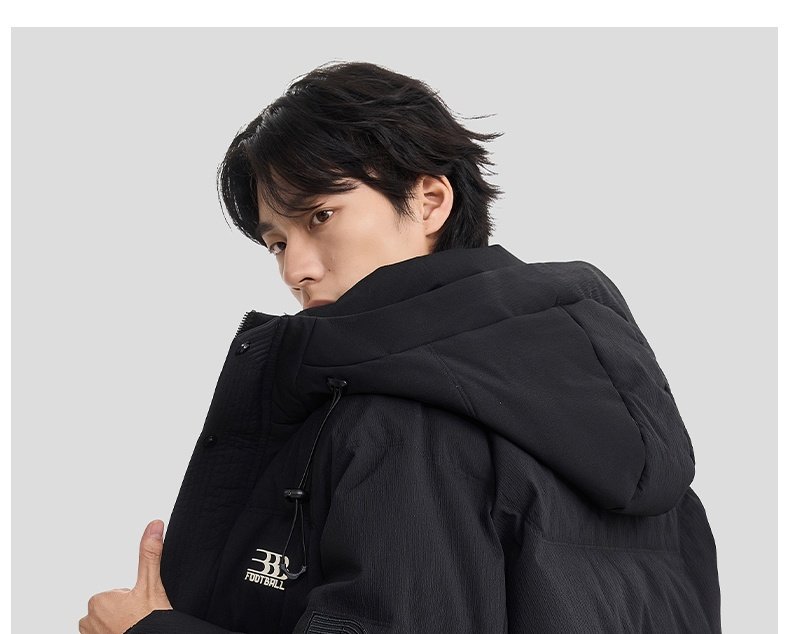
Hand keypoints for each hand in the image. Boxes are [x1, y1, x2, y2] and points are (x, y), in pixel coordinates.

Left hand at [79, 519, 173, 633]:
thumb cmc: (147, 622)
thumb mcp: (151, 584)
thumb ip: (150, 554)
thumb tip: (155, 525)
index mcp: (99, 600)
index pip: (117, 595)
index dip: (132, 601)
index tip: (139, 609)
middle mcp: (89, 619)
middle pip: (110, 610)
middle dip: (124, 614)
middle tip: (137, 620)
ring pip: (105, 624)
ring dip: (117, 626)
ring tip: (131, 629)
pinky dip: (112, 633)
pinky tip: (126, 633)